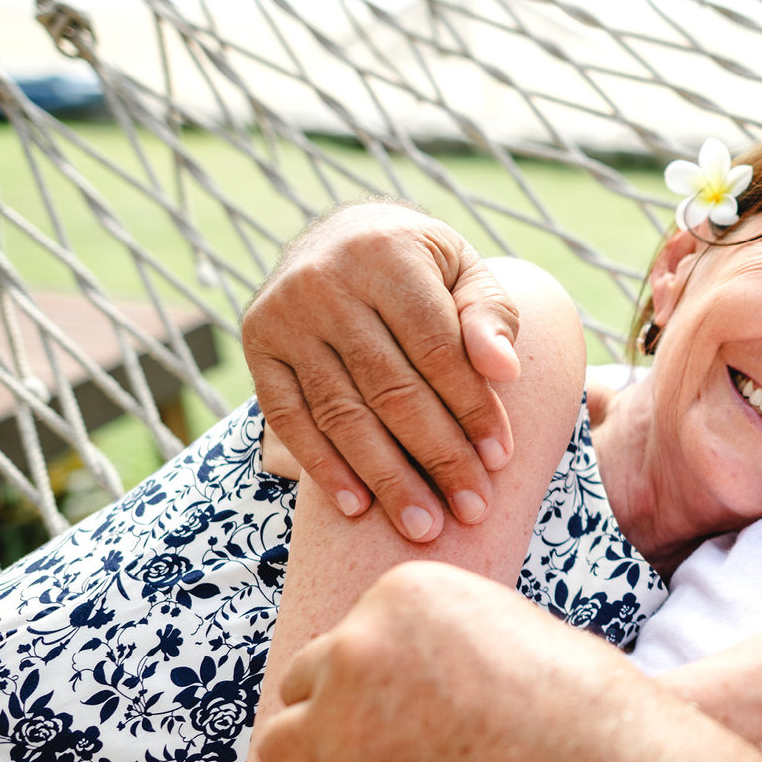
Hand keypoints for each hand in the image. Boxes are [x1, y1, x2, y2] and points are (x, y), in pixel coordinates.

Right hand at [243, 201, 520, 541]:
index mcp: (387, 254)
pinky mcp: (256, 345)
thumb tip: (505, 370)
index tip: (502, 460)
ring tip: (424, 526)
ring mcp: (284, 316)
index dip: (471, 407)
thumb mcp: (464, 269)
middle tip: (472, 510)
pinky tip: (358, 507)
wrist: (340, 235)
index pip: (436, 348)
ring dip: (386, 478)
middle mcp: (326, 281)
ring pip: (342, 413)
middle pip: (391, 388)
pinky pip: (289, 418)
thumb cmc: (422, 265)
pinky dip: (324, 467)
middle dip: (437, 457)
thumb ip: (490, 314)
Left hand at [254, 562, 761, 761]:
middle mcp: (360, 646)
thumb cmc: (567, 701)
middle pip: (302, 684)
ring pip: (280, 747)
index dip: (369, 681)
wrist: (600, 756)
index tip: (415, 706)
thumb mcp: (492, 631)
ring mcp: (343, 719)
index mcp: (400, 593)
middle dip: (333, 716)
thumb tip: (370, 673)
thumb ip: (424, 638)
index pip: (343, 639)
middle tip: (388, 745)